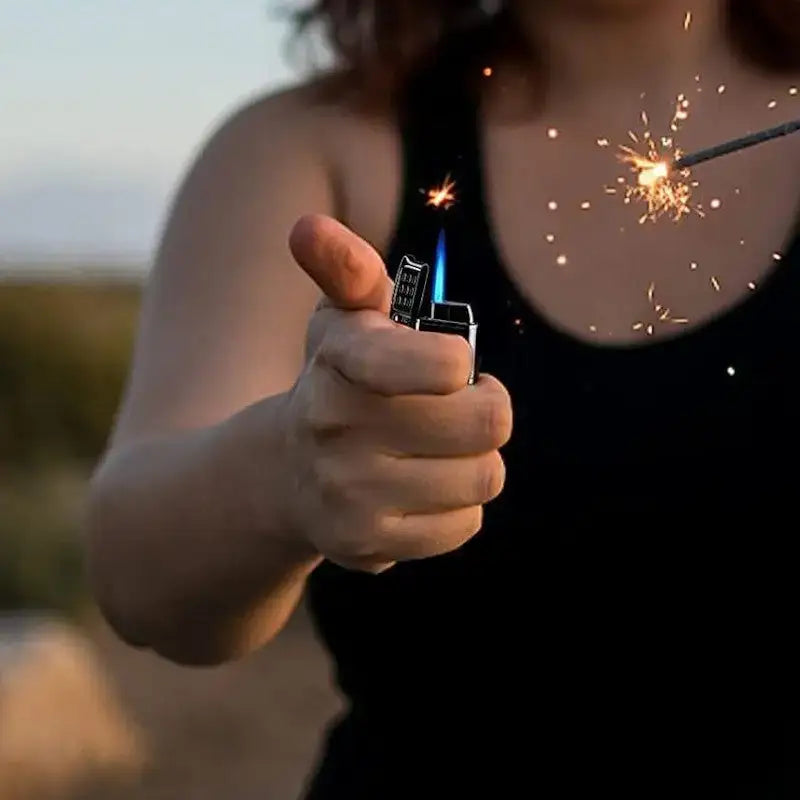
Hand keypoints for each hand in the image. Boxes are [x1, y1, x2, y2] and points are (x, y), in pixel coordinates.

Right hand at [281, 214, 512, 573]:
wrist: (284, 474)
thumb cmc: (337, 384)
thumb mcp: (341, 322)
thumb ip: (346, 271)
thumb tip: (308, 228)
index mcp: (341, 361)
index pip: (437, 364)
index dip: (458, 365)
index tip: (452, 366)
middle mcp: (337, 429)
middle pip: (487, 421)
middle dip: (486, 409)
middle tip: (462, 405)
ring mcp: (350, 493)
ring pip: (484, 475)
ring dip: (476, 459)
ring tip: (440, 450)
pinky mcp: (366, 544)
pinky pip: (465, 524)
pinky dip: (458, 505)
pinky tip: (423, 490)